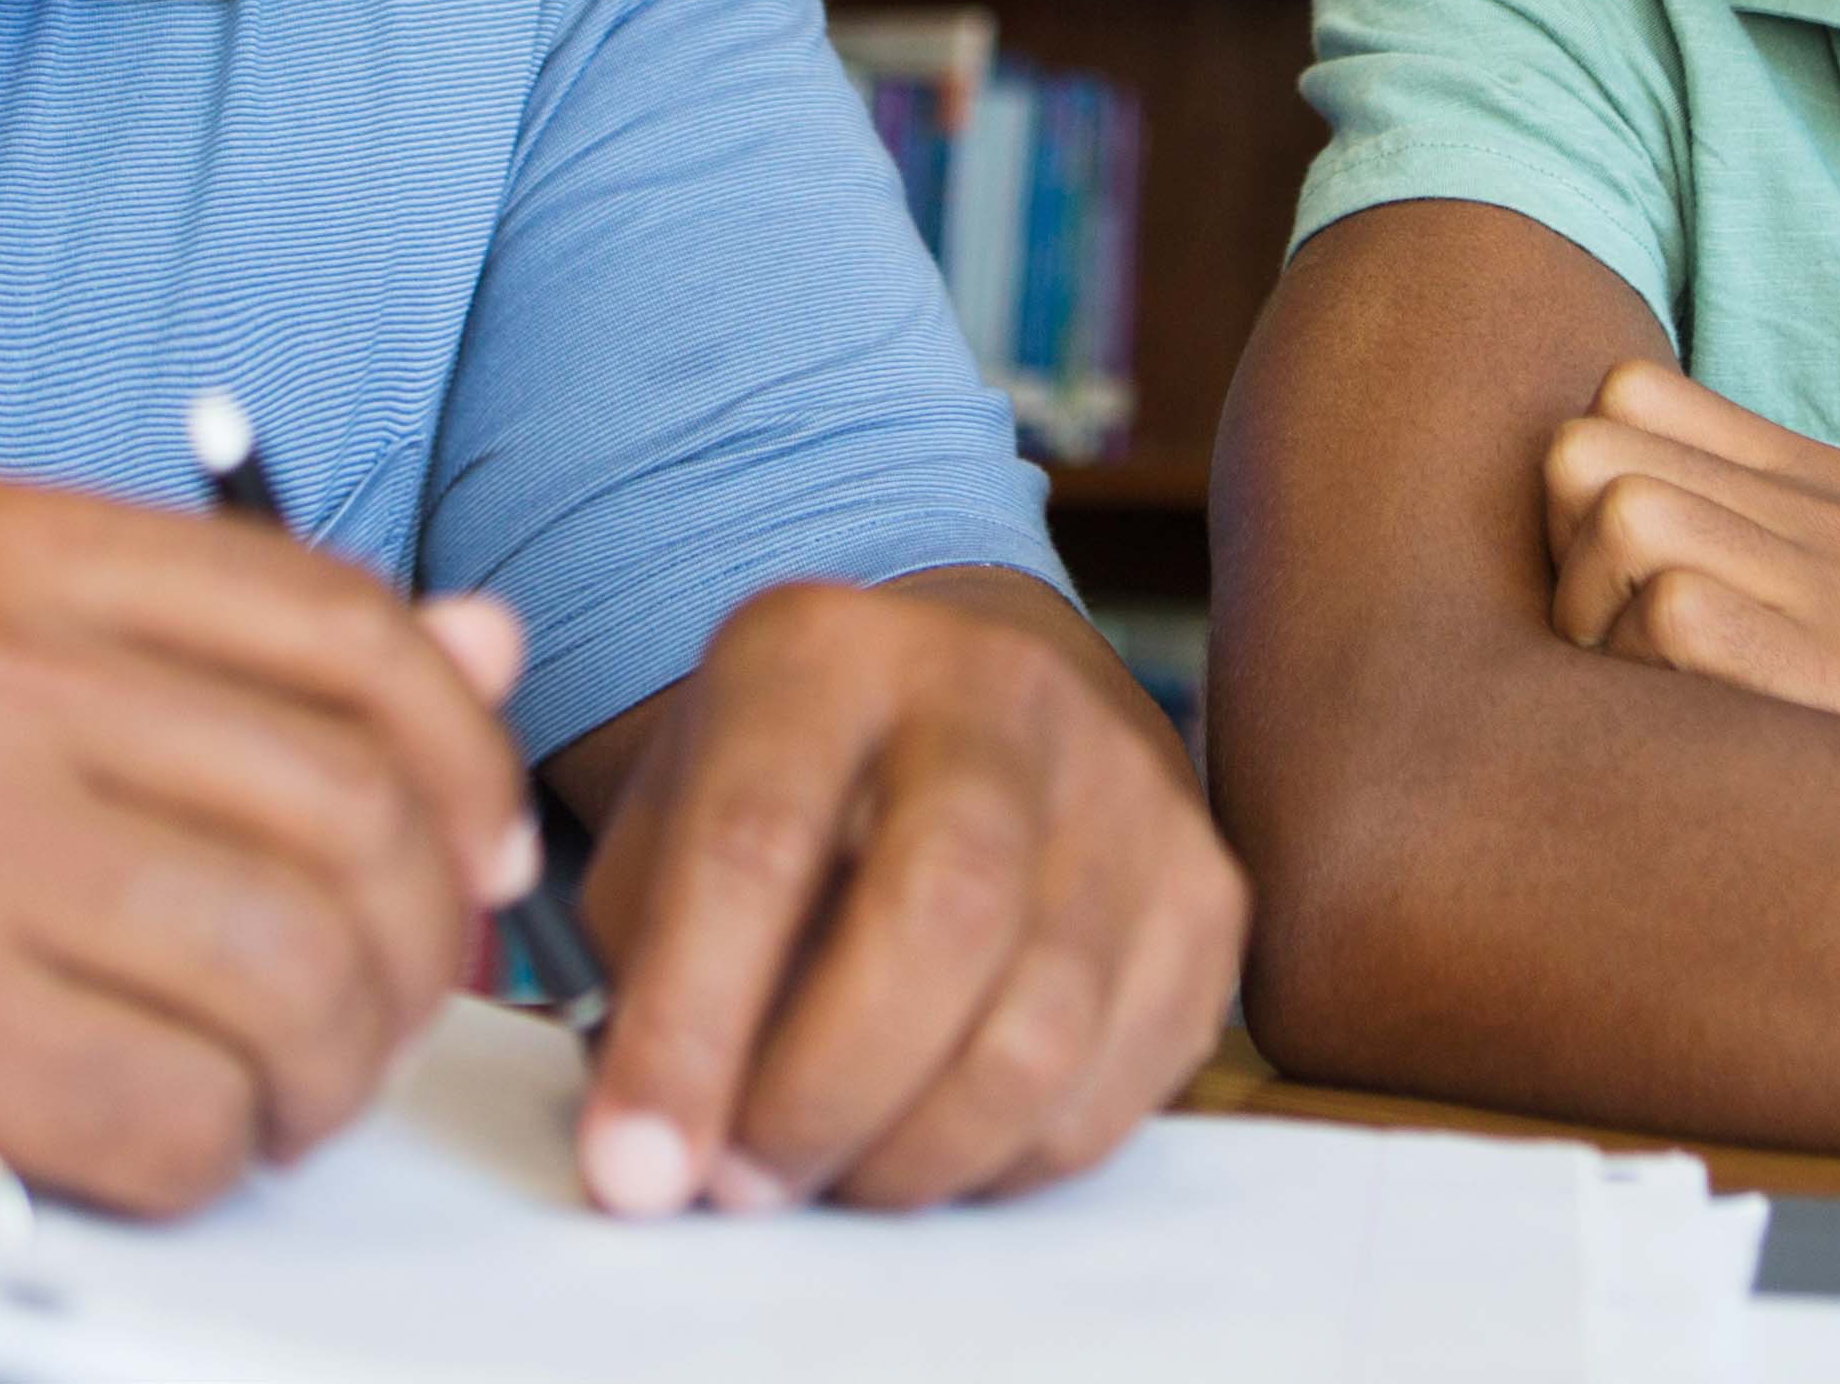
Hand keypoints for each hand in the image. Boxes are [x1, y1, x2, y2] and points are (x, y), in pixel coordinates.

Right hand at [0, 479, 543, 1215]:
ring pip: (282, 973)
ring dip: (326, 1068)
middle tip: (380, 1012)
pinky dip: (205, 1154)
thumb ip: (215, 638)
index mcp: (3, 549)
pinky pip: (166, 1113)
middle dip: (417, 943)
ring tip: (281, 1090)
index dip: (461, 756)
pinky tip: (165, 1140)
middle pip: (343, 812)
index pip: (343, 629)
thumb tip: (480, 646)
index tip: (479, 851)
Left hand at [565, 573, 1243, 1212]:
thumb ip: (645, 974)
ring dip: (915, 1154)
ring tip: (833, 1176)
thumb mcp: (675, 824)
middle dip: (826, 1091)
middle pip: (942, 914)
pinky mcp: (1207, 893)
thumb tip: (652, 1161)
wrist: (970, 713)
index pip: (757, 839)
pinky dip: (1008, 1161)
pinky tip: (937, 1144)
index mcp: (825, 653)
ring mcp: (1126, 787)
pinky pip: (1116, 1088)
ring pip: (1040, 1027)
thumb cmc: (792, 801)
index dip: (690, 1027)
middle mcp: (996, 692)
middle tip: (744, 1187)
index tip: (632, 1170)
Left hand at [1541, 360, 1839, 764]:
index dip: (1578, 483)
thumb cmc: (1839, 732)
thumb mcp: (1793, 599)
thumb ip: (1699, 527)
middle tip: (1602, 641)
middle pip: (1594, 450)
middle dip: (1560, 551)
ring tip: (1637, 685)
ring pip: (1626, 517)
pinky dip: (1637, 669)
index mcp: (1816, 482)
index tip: (1602, 575)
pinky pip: (1672, 612)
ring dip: (1588, 615)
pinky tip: (1675, 721)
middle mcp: (1834, 515)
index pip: (1628, 392)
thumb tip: (1554, 489)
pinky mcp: (1839, 670)